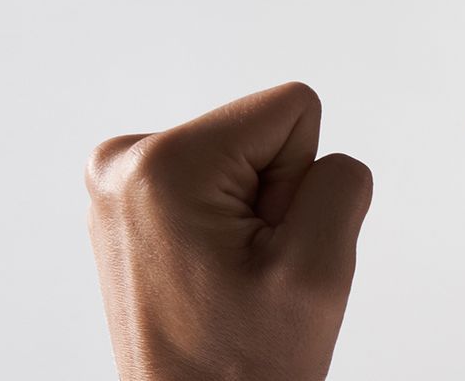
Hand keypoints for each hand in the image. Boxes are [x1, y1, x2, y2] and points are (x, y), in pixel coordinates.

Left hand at [84, 81, 372, 380]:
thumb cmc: (237, 368)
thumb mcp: (319, 270)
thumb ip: (342, 182)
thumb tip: (332, 158)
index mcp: (164, 163)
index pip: (293, 109)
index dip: (302, 182)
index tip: (269, 244)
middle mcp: (125, 161)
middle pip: (262, 132)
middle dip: (275, 199)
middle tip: (250, 268)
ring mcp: (122, 184)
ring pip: (243, 159)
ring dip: (253, 216)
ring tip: (231, 276)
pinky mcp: (132, 204)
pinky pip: (217, 182)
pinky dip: (228, 225)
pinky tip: (213, 273)